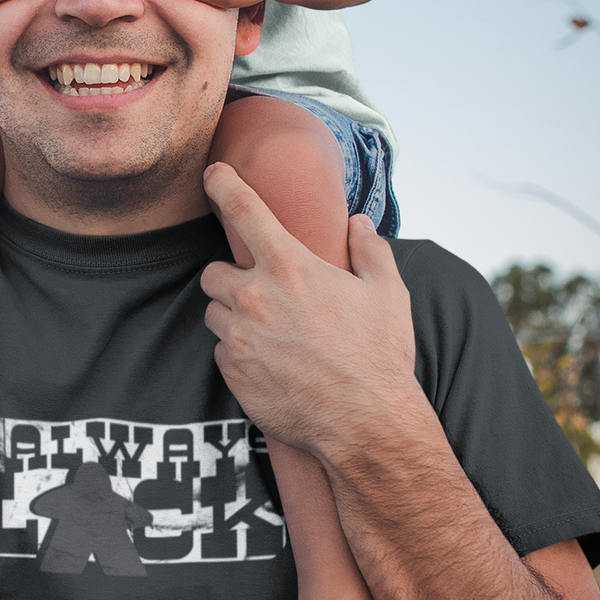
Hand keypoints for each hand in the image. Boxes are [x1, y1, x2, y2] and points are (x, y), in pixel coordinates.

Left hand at [199, 164, 428, 460]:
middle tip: (263, 295)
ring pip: (215, 314)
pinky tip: (273, 365)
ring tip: (274, 335)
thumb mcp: (387, 293)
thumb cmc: (380, 356)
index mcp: (289, 266)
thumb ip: (369, 250)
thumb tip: (359, 223)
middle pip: (213, 272)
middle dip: (232, 279)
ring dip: (234, 317)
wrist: (366, 424)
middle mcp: (254, 297)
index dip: (223, 184)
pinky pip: (222, 353)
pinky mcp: (232, 373)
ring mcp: (238, 338)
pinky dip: (239, 353)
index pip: (243, 208)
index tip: (212, 174)